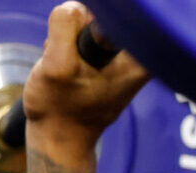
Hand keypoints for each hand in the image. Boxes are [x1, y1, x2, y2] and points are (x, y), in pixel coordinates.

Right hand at [23, 1, 149, 154]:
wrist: (60, 136)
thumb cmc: (59, 108)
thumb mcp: (57, 66)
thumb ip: (65, 28)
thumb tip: (77, 7)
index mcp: (138, 59)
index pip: (117, 14)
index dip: (89, 22)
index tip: (83, 45)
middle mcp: (138, 54)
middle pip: (100, 13)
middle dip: (76, 31)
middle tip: (71, 62)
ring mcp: (123, 54)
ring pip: (87, 20)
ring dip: (69, 39)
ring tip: (69, 70)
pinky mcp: (106, 56)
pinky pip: (82, 33)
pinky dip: (69, 46)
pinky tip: (70, 68)